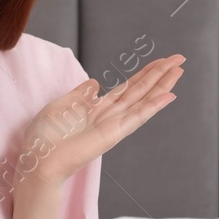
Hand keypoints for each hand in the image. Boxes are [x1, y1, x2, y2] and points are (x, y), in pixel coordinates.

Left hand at [18, 54, 185, 188]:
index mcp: (98, 108)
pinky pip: (137, 116)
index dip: (144, 73)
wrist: (39, 160)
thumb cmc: (44, 138)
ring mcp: (114, 124)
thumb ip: (81, 94)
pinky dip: (154, 106)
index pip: (128, 87)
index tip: (161, 60)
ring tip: (180, 69)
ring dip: (162, 84)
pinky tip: (170, 95)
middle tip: (179, 58)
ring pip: (144, 99)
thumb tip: (96, 82)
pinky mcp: (114, 133)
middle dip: (160, 73)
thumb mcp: (62, 106)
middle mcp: (110, 115)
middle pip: (141, 89)